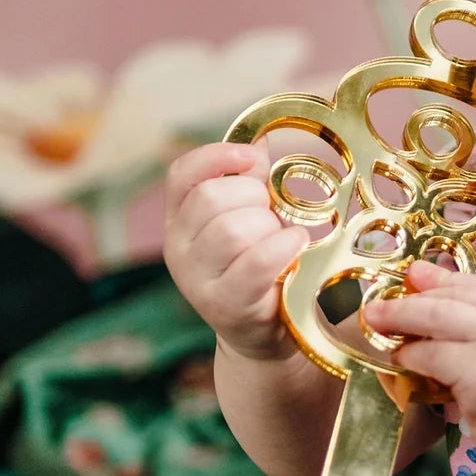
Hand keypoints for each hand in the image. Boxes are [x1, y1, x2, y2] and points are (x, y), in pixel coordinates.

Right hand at [163, 141, 306, 361]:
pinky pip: (253, 263)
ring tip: (282, 240)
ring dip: (269, 228)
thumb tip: (259, 141)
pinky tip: (297, 245)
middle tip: (274, 217)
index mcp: (180, 220)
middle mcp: (178, 249)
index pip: (181, 175)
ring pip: (231, 230)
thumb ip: (250, 183)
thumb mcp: (252, 221)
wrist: (265, 335)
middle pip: (210, 198)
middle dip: (254, 198)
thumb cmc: (263, 269)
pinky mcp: (224, 305)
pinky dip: (282, 247)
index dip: (216, 157)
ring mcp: (196, 280)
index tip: (252, 158)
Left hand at [370, 261, 475, 474]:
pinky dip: (410, 353)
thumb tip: (459, 335)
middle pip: (456, 295)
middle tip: (385, 300)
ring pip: (436, 316)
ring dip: (402, 317)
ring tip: (377, 321)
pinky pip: (431, 354)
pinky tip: (399, 357)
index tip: (419, 275)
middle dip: (416, 294)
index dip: (446, 280)